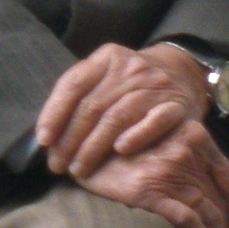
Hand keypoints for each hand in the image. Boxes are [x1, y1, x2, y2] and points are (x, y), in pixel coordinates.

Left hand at [37, 41, 209, 177]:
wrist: (184, 75)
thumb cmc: (133, 86)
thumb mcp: (107, 78)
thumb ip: (81, 98)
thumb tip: (48, 136)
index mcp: (107, 58)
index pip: (74, 84)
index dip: (55, 113)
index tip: (44, 140)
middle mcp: (131, 68)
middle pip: (93, 106)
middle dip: (70, 140)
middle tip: (58, 165)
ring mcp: (155, 86)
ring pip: (117, 118)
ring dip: (94, 147)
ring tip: (79, 168)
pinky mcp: (176, 106)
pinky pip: (154, 122)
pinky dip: (136, 136)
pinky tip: (121, 151)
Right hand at [73, 121, 228, 227]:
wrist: (82, 150)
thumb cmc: (123, 150)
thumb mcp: (161, 142)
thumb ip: (187, 160)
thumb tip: (210, 201)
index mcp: (196, 136)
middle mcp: (188, 151)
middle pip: (222, 202)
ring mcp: (171, 171)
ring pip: (210, 215)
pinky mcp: (151, 191)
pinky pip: (190, 223)